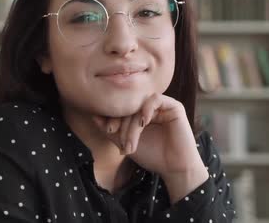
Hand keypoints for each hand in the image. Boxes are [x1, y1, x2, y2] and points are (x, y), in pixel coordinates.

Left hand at [92, 93, 208, 201]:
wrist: (174, 169)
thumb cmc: (152, 156)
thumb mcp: (125, 142)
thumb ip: (111, 130)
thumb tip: (93, 115)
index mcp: (140, 113)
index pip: (122, 107)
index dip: (112, 116)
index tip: (107, 131)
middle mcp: (151, 108)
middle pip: (129, 106)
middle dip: (122, 124)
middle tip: (119, 141)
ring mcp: (163, 106)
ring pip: (140, 105)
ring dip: (132, 124)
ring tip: (130, 143)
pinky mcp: (174, 107)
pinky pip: (156, 100)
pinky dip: (146, 109)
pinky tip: (143, 123)